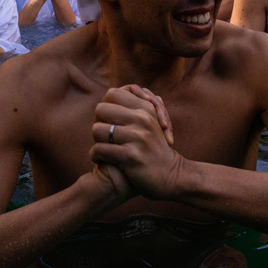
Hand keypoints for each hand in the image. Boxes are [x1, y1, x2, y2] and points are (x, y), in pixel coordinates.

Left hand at [89, 86, 179, 200]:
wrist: (172, 176)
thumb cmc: (156, 149)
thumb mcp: (152, 122)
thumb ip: (138, 106)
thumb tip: (122, 90)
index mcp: (146, 108)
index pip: (113, 94)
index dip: (107, 106)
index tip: (112, 120)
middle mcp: (142, 119)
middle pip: (101, 109)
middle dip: (99, 122)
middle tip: (105, 135)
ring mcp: (136, 137)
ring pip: (97, 130)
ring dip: (96, 141)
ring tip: (104, 148)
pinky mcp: (130, 156)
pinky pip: (99, 149)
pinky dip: (95, 155)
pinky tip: (101, 160)